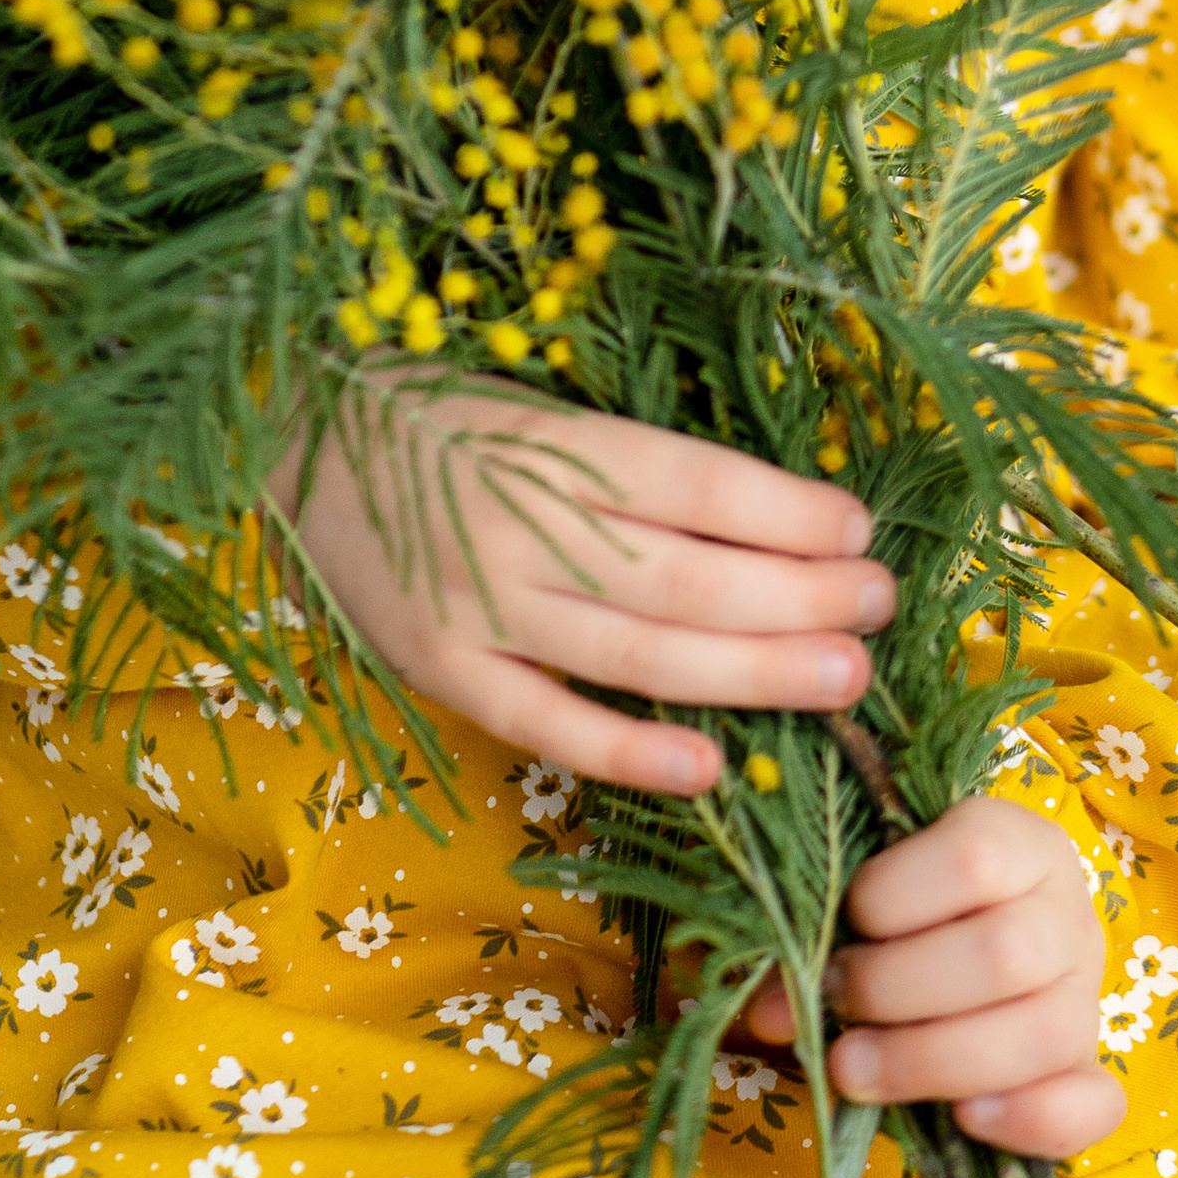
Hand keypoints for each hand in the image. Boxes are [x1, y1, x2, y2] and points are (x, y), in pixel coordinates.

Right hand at [283, 391, 894, 799]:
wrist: (296, 442)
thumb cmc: (444, 419)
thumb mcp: (539, 409)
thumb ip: (632, 468)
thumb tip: (775, 518)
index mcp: (552, 442)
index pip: (695, 486)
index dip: (786, 514)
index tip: (861, 531)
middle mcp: (520, 525)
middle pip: (686, 577)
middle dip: (798, 598)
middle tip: (880, 610)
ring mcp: (479, 606)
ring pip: (637, 653)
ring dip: (752, 672)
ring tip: (844, 677)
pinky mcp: (441, 670)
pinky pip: (548, 723)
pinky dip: (630, 749)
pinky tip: (712, 768)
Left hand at [745, 798, 1118, 1159]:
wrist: (979, 935)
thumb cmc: (911, 908)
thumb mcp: (866, 900)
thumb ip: (815, 940)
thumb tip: (769, 1013)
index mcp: (1018, 843)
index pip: (974, 857)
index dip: (895, 896)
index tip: (847, 920)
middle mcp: (1066, 913)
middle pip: (1005, 954)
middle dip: (898, 989)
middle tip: (838, 1001)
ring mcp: (1085, 994)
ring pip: (1046, 1032)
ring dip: (935, 1061)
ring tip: (855, 1069)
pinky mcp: (1090, 1067)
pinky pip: (1094, 1103)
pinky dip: (1030, 1120)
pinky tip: (963, 1120)